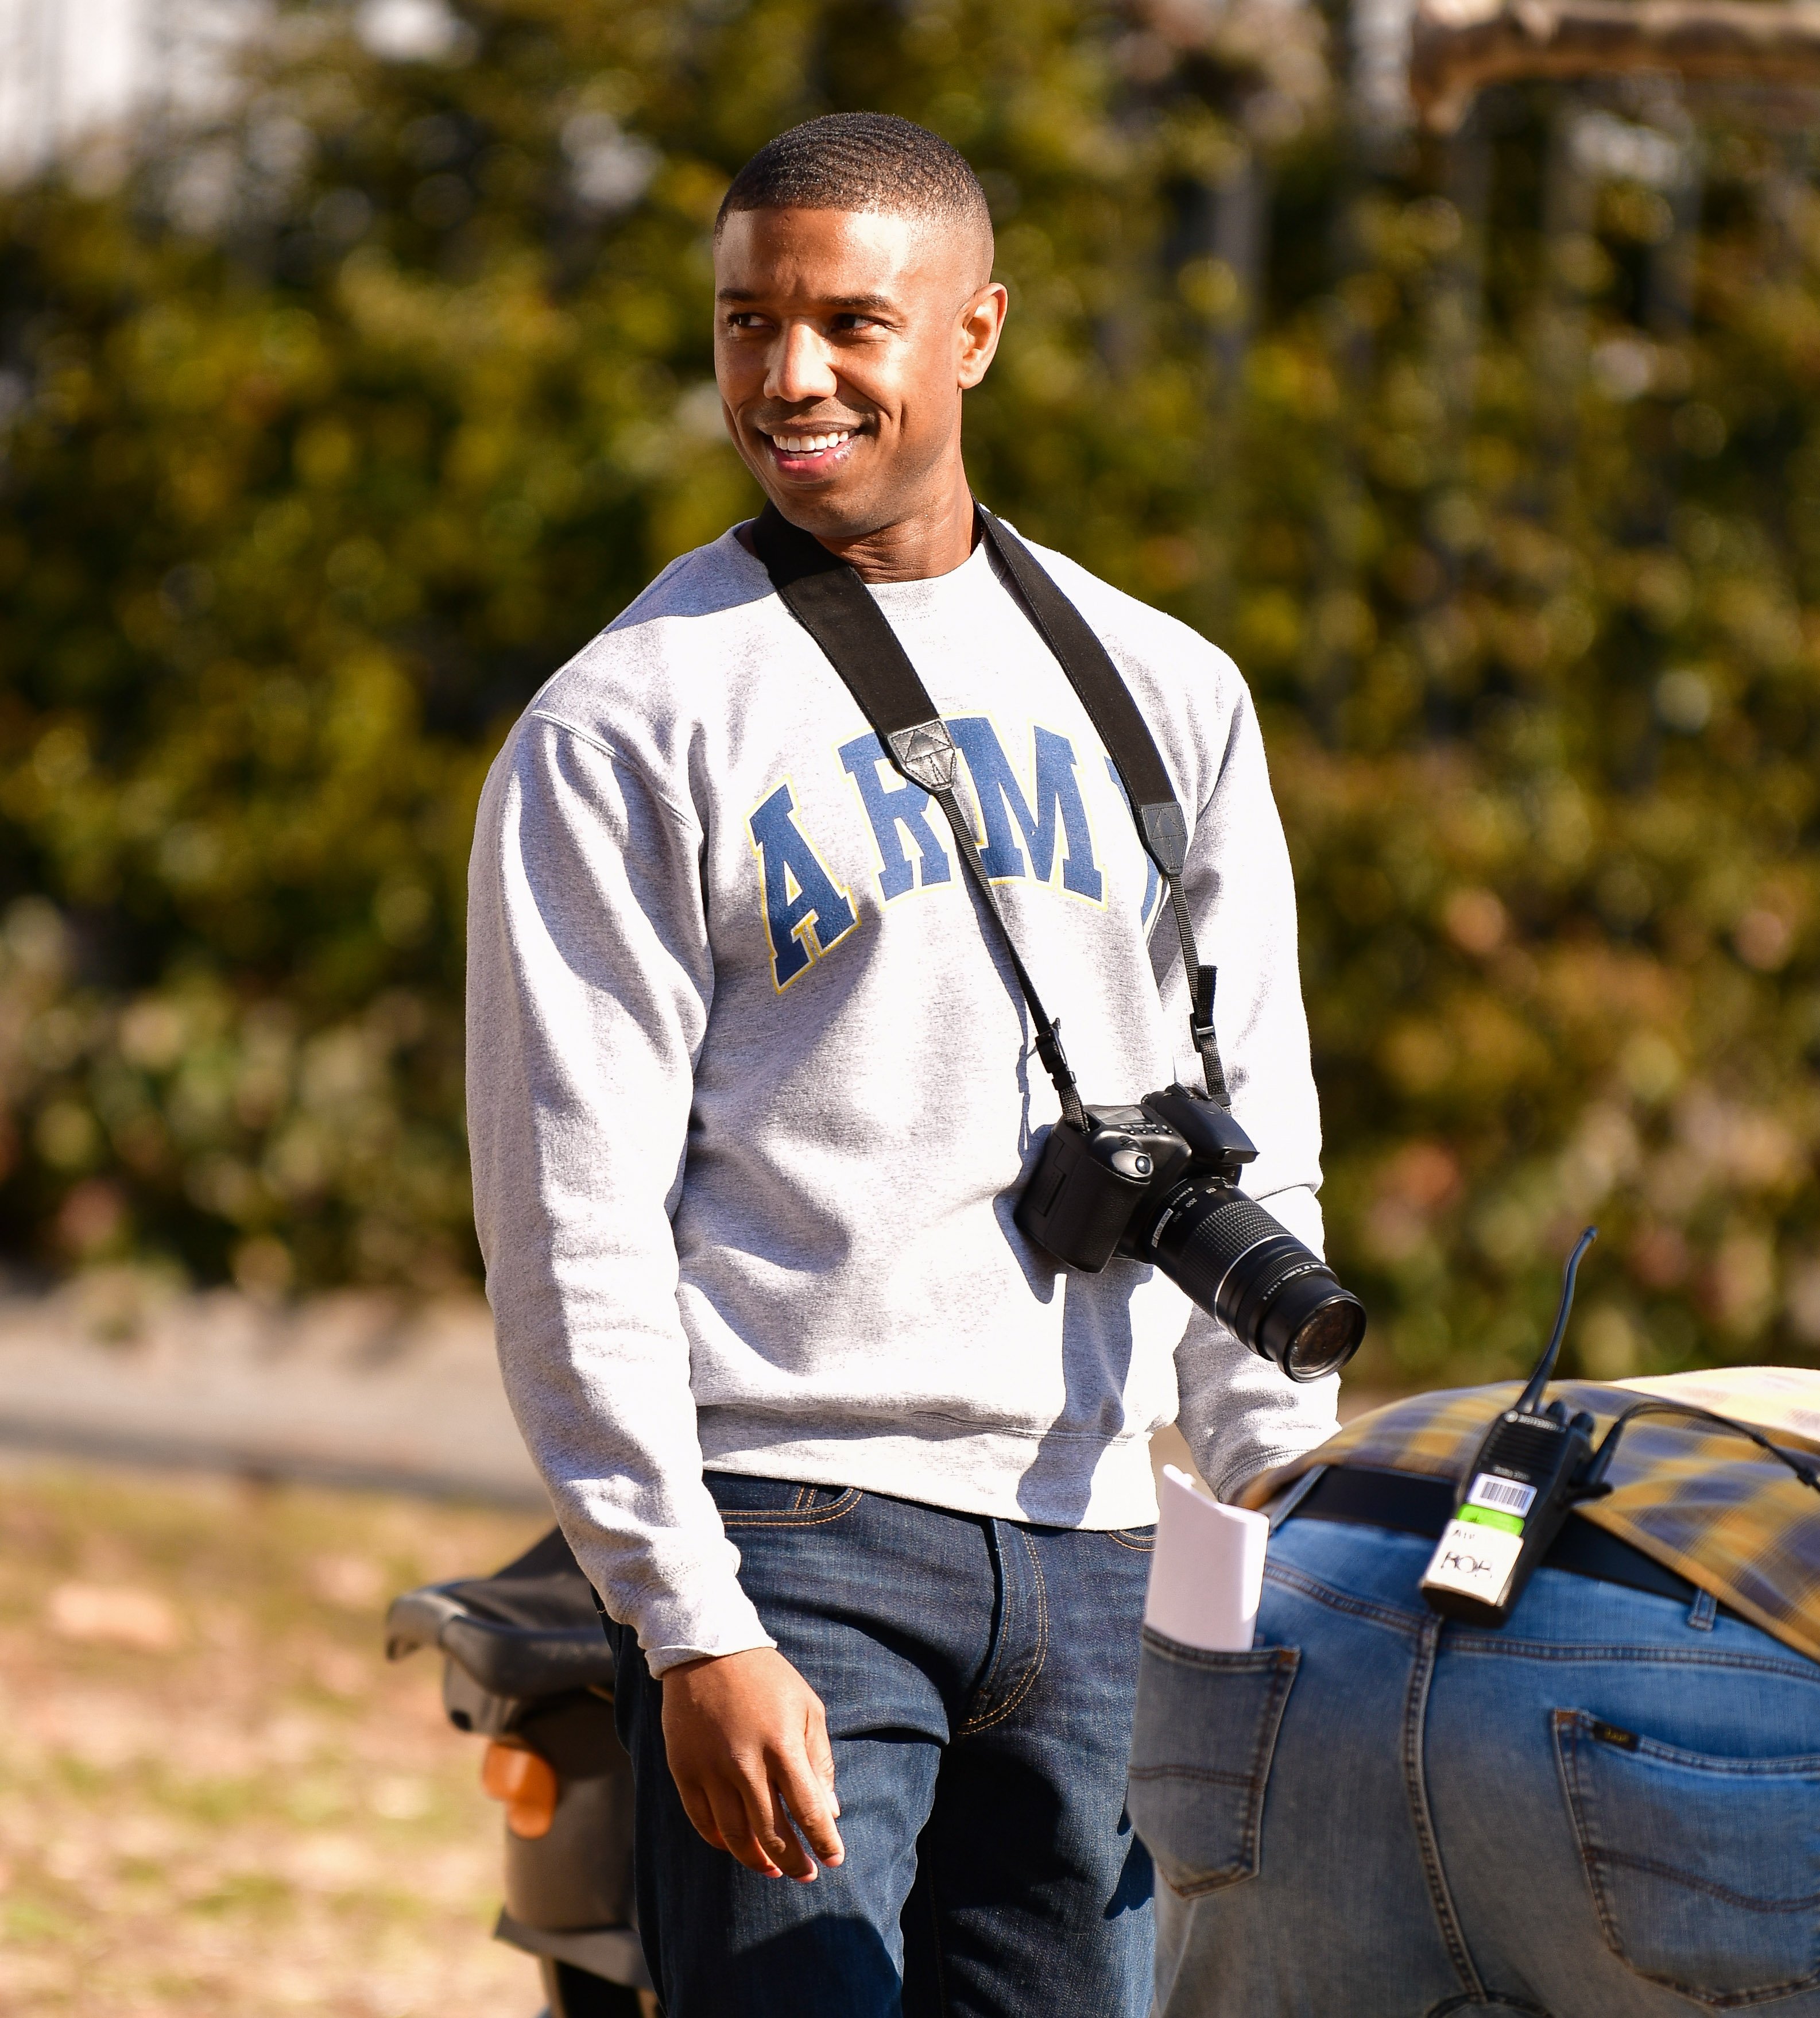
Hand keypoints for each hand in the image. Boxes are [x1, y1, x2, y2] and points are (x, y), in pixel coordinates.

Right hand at [660, 1646, 844, 1881]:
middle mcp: (745, 1762)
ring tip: (772, 1869)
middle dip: (792, 1861)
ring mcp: (710, 1769)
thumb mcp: (807, 1707)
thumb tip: (830, 1812)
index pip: (808, 1810)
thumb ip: (819, 1761)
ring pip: (734, 1835)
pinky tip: (737, 1846)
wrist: (708, 1648)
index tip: (834, 1861)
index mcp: (782, 1745)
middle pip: (771, 1832)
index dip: (823, 1841)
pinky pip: (702, 1821)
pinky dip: (721, 1842)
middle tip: (805, 1874)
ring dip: (756, 1860)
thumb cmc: (768, 1678)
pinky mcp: (683, 1770)